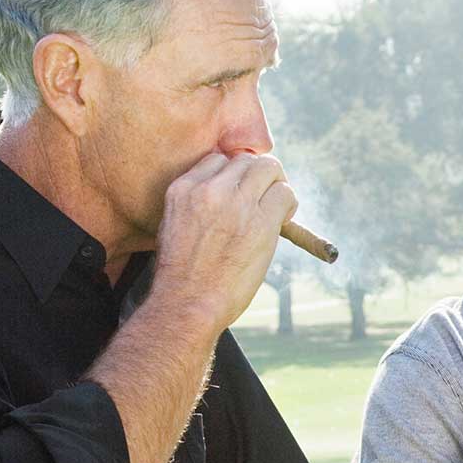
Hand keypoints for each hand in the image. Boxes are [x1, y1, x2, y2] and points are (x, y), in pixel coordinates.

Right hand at [152, 151, 296, 330]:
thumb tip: (227, 198)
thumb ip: (196, 205)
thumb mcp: (173, 226)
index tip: (242, 191)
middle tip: (265, 196)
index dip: (235, 174)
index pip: (218, 159)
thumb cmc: (182, 276)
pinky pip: (285, 194)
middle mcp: (209, 189)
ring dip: (277, 185)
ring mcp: (235, 203)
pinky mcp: (260, 222)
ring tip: (276, 207)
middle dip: (259, 175)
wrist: (187, 302)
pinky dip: (289, 203)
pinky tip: (284, 219)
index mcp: (183, 189)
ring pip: (269, 168)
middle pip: (246, 160)